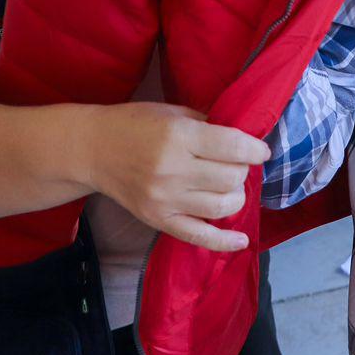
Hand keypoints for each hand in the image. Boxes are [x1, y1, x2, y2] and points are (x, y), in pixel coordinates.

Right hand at [82, 103, 270, 252]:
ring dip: (236, 197)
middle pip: (230, 177)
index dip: (255, 149)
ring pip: (221, 207)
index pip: (232, 146)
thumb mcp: (172, 113)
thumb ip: (207, 125)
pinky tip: (241, 240)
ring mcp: (165, 199)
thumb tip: (244, 140)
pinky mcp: (157, 220)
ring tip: (230, 187)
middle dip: (243, 170)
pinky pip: (198, 237)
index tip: (261, 150)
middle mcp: (172, 169)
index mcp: (178, 136)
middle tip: (236, 164)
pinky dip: (224, 242)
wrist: (92, 149)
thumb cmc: (134, 124)